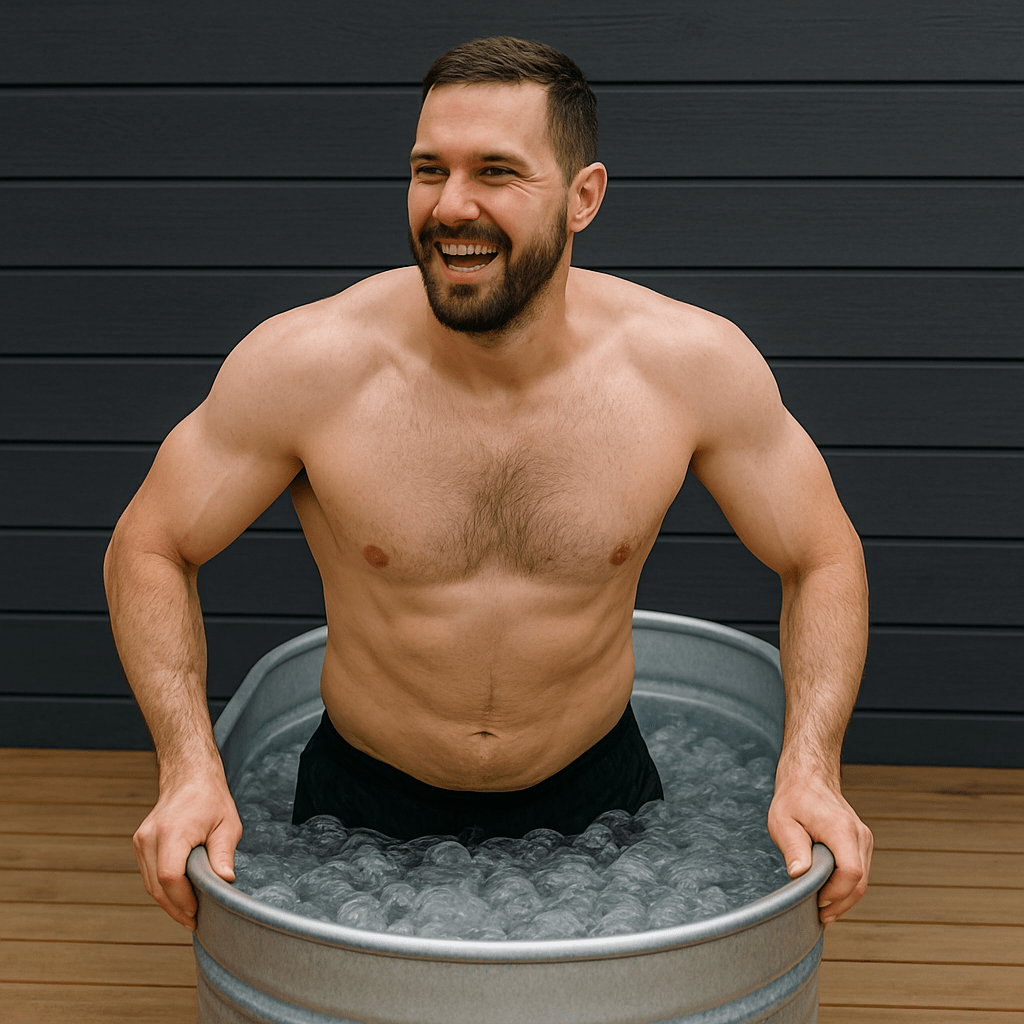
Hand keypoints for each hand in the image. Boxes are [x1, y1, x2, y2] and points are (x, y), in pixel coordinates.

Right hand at [132, 776, 242, 928]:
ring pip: (150, 884)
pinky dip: (162, 889)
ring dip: (168, 902)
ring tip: (190, 913)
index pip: (170, 877)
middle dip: (176, 908)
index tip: (198, 912)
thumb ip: (223, 854)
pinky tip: (179, 897)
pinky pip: (149, 874)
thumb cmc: (211, 799)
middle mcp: (150, 837)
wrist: (189, 777)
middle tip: (196, 922)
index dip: (183, 900)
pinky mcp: (140, 843)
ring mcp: (141, 840)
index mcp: (172, 832)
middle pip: (156, 886)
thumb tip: (225, 881)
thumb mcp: (227, 825)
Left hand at [767, 772, 872, 925]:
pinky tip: (829, 895)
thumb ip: (793, 848)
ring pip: (862, 880)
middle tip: (818, 916)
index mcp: (840, 829)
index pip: (851, 873)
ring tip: (821, 909)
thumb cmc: (794, 799)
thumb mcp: (783, 822)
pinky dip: (846, 886)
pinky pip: (859, 871)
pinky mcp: (862, 843)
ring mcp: (864, 839)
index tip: (816, 902)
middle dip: (839, 903)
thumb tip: (799, 875)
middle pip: (860, 882)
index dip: (835, 894)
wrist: (809, 778)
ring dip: (843, 898)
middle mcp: (859, 834)